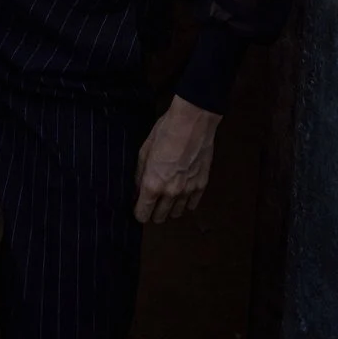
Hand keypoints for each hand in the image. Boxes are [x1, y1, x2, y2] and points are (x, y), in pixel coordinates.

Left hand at [134, 95, 220, 223]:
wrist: (193, 121)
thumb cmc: (166, 131)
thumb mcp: (144, 150)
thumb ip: (139, 175)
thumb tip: (136, 190)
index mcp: (153, 184)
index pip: (143, 214)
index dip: (138, 211)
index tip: (138, 206)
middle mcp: (171, 192)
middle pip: (159, 217)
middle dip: (153, 211)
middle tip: (152, 200)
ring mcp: (188, 191)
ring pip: (176, 214)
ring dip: (170, 208)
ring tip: (167, 196)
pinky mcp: (201, 185)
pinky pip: (192, 205)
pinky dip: (186, 202)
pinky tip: (182, 192)